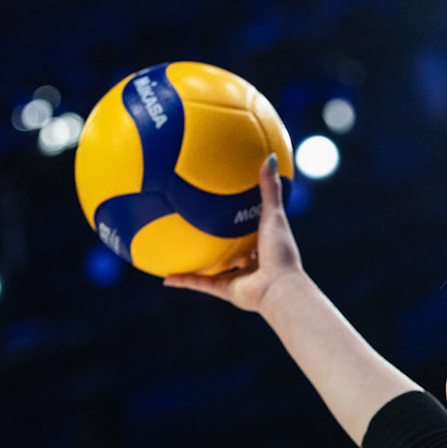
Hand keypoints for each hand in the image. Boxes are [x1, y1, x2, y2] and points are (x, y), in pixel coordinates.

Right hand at [164, 153, 304, 313]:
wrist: (279, 288)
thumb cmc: (280, 252)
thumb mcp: (273, 215)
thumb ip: (269, 188)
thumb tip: (268, 157)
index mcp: (264, 245)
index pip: (251, 229)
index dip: (240, 218)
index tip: (228, 204)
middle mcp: (252, 263)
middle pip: (231, 249)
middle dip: (216, 239)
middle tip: (199, 225)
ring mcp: (238, 278)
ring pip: (213, 269)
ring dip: (194, 263)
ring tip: (174, 252)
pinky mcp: (226, 290)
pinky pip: (200, 283)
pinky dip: (183, 280)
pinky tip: (165, 276)